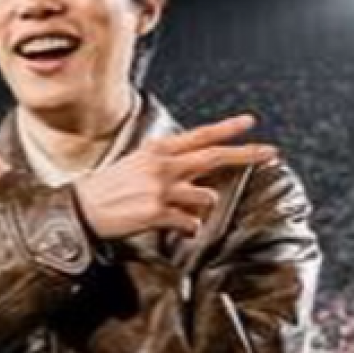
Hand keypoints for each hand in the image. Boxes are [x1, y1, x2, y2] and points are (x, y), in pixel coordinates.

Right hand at [73, 114, 275, 238]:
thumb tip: (194, 172)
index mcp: (157, 150)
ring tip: (181, 211)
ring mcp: (161, 190)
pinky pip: (190, 224)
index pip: (199, 135)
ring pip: (206, 197)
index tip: (249, 122)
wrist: (81, 209)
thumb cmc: (109, 188)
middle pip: (214, 157)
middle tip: (271, 152)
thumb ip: (166, 164)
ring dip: (201, 207)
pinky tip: (176, 230)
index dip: (226, 128)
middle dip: (246, 154)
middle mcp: (162, 166)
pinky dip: (188, 229)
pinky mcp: (157, 214)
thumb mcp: (136, 164)